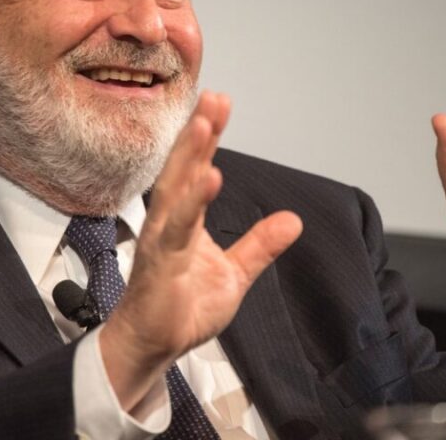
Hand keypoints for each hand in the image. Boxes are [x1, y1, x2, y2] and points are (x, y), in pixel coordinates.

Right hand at [100, 91, 302, 410]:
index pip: (197, 170)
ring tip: (205, 124)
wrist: (153, 347)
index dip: (208, 138)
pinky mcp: (160, 265)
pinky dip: (193, 203)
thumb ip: (259, 245)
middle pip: (183, 170)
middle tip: (213, 98)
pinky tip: (209, 178)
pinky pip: (177, 230)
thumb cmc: (183, 309)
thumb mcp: (235, 274)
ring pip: (175, 191)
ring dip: (191, 156)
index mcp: (185, 220)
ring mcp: (162, 241)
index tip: (218, 103)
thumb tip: (292, 220)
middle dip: (198, 133)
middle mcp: (170, 222)